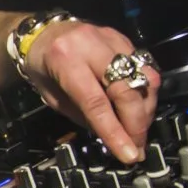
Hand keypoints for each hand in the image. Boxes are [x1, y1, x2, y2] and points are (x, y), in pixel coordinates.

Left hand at [24, 21, 159, 162]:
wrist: (43, 32)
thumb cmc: (42, 67)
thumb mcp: (52, 96)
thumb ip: (81, 114)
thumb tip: (113, 136)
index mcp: (65, 60)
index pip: (95, 102)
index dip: (115, 131)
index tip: (129, 154)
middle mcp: (91, 45)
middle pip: (126, 90)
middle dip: (137, 124)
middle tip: (137, 147)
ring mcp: (111, 39)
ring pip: (145, 77)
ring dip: (146, 110)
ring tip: (138, 129)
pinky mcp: (124, 39)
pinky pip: (145, 68)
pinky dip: (145, 92)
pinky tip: (139, 107)